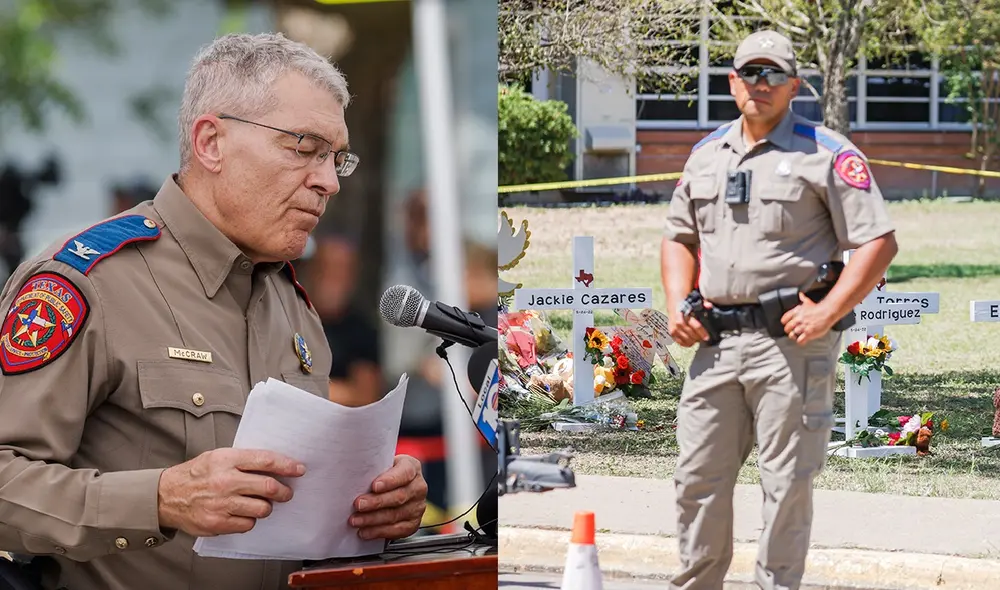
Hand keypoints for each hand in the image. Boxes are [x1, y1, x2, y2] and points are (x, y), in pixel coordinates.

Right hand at [157, 448, 304, 536]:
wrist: (166, 496)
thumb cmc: (196, 475)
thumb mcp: (217, 456)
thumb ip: (243, 460)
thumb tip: (275, 465)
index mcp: (226, 460)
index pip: (265, 460)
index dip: (287, 465)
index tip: (299, 469)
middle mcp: (225, 481)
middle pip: (268, 487)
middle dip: (283, 491)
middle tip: (286, 492)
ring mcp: (221, 504)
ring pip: (262, 508)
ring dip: (266, 507)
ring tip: (259, 503)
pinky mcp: (217, 523)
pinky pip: (248, 524)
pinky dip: (249, 520)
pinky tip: (241, 513)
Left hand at [349, 454, 427, 540]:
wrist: (395, 488)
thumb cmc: (384, 475)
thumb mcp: (382, 465)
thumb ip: (374, 468)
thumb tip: (353, 473)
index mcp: (412, 467)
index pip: (404, 473)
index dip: (389, 481)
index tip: (374, 486)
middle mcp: (418, 487)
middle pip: (398, 497)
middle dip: (376, 502)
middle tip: (358, 505)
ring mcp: (417, 507)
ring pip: (395, 515)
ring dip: (372, 519)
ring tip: (356, 520)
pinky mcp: (413, 523)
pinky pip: (396, 530)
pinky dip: (378, 532)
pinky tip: (365, 531)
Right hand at [668, 301, 711, 346]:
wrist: (674, 303)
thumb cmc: (686, 303)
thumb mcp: (695, 299)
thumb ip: (703, 303)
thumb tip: (709, 306)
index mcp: (684, 312)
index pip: (694, 325)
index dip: (701, 332)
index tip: (707, 337)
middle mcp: (677, 320)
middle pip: (689, 332)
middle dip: (697, 337)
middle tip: (703, 338)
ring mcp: (673, 326)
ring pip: (683, 337)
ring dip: (691, 341)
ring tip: (697, 340)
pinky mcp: (671, 331)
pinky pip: (678, 340)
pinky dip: (684, 343)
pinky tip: (690, 342)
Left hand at [781, 292, 835, 344]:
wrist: (827, 312)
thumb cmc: (818, 308)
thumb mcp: (808, 302)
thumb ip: (802, 299)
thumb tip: (800, 294)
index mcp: (795, 312)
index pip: (783, 320)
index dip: (785, 323)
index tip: (788, 324)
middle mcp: (797, 320)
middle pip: (787, 329)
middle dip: (789, 331)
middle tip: (793, 331)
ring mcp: (802, 327)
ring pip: (792, 335)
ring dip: (795, 336)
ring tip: (798, 336)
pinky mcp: (808, 333)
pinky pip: (800, 341)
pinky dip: (800, 341)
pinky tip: (803, 340)